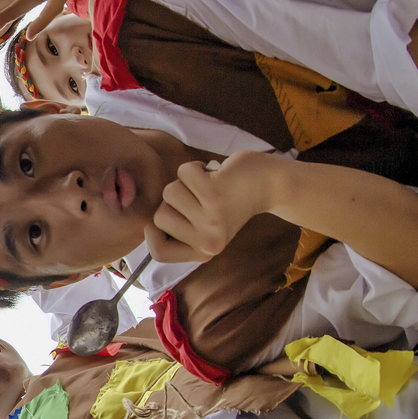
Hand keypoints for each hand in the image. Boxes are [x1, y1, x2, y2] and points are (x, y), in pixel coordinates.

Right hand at [144, 151, 278, 262]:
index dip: (153, 233)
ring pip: (169, 192)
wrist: (270, 184)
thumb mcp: (205, 227)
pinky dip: (195, 166)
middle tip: (198, 198)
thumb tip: (148, 225)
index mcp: (204, 252)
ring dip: (185, 182)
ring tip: (207, 185)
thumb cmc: (232, 201)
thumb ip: (179, 231)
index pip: (158, 253)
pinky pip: (183, 172)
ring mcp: (211, 219)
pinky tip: (213, 172)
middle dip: (173, 201)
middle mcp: (207, 241)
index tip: (168, 216)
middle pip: (159, 217)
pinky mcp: (214, 195)